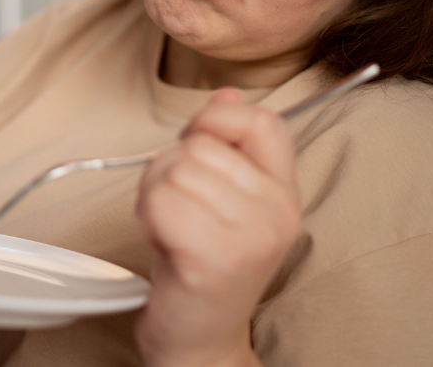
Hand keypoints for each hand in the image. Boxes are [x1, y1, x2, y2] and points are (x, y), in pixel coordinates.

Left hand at [133, 89, 301, 366]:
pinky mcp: (213, 259)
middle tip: (176, 209)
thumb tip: (226, 94)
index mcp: (284, 193)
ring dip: (153, 194)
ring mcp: (248, 237)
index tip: (194, 144)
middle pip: (200, 145)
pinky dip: (147, 216)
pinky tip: (162, 241)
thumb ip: (227, 145)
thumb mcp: (224, 199)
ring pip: (173, 169)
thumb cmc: (203, 266)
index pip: (262, 121)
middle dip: (169, 169)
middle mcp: (276, 213)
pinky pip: (160, 200)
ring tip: (169, 227)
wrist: (200, 339)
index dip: (216, 120)